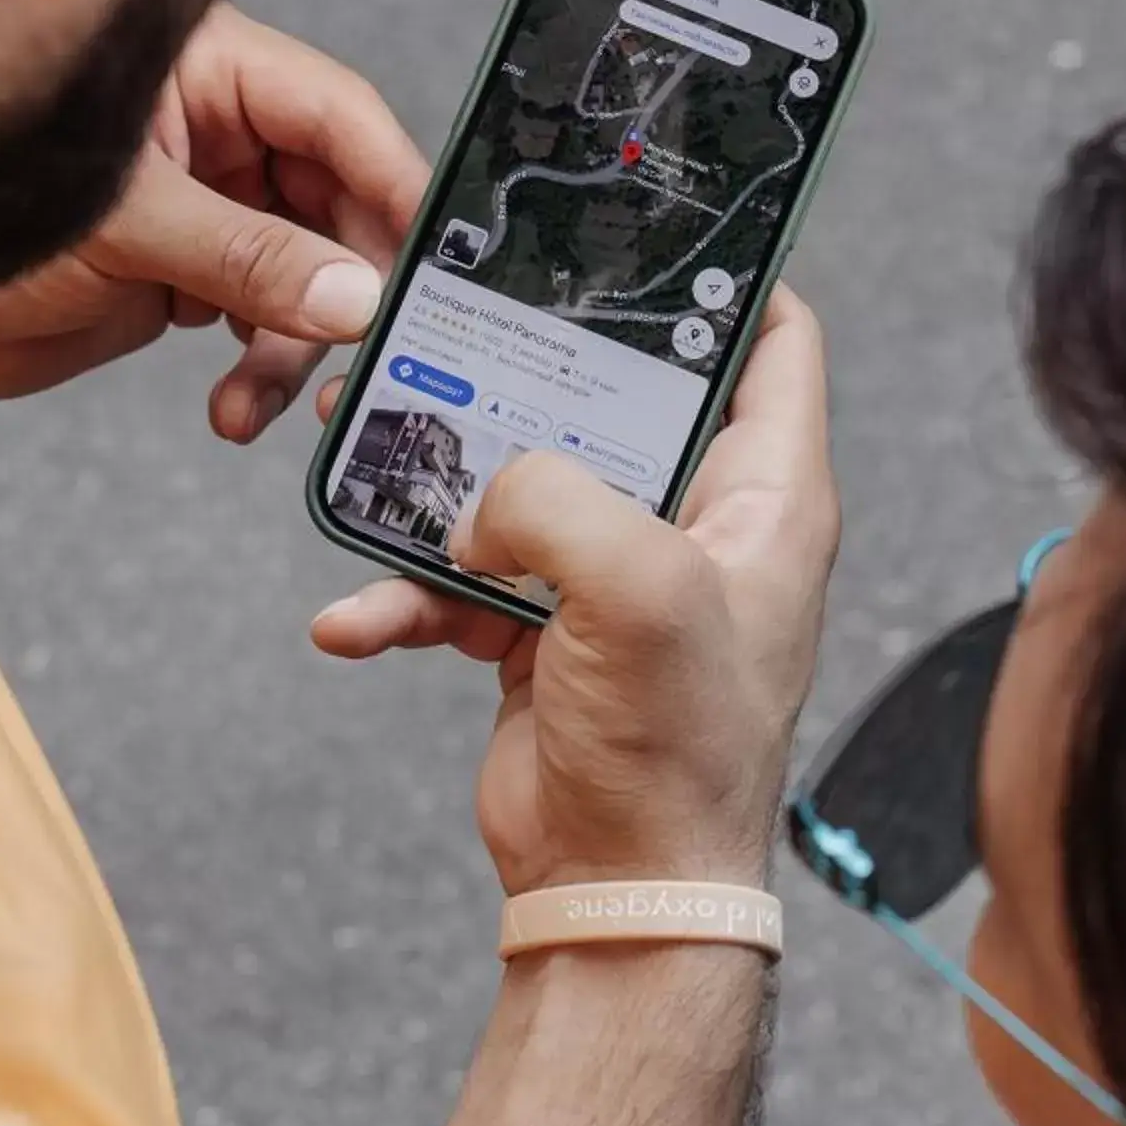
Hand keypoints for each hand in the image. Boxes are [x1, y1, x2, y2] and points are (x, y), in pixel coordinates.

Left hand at [0, 4, 425, 436]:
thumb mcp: (126, 228)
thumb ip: (246, 257)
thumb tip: (354, 296)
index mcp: (211, 67)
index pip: (337, 112)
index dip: (391, 182)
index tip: (429, 258)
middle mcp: (221, 124)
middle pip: (339, 194)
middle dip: (351, 279)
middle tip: (364, 350)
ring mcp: (211, 197)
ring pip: (310, 265)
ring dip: (300, 341)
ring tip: (268, 398)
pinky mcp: (191, 265)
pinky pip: (267, 312)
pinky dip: (263, 365)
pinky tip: (234, 406)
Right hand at [311, 288, 839, 892]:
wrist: (614, 901)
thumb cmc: (674, 753)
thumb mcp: (638, 588)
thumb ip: (558, 495)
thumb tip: (490, 495)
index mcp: (763, 496)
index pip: (773, 343)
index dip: (726, 275)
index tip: (651, 224)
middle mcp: (697, 524)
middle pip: (614, 399)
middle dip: (529, 368)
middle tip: (458, 318)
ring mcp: (615, 576)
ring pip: (519, 482)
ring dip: (439, 482)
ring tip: (363, 451)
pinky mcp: (545, 631)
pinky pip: (462, 582)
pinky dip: (405, 596)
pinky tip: (352, 618)